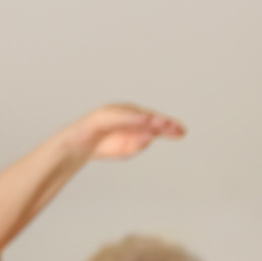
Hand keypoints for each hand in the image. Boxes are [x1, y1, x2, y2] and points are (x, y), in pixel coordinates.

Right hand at [62, 104, 185, 162]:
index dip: (168, 127)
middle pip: (148, 116)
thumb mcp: (129, 148)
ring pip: (134, 113)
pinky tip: (141, 119)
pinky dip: (129, 117)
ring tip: (162, 123)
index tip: (182, 132)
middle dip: (162, 122)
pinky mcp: (101, 116)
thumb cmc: (105, 145)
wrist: (79, 148)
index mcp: (135, 121)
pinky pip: (116, 115)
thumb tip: (152, 137)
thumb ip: (141, 142)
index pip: (155, 123)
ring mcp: (113, 113)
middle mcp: (126, 114)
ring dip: (149, 118)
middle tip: (176, 128)